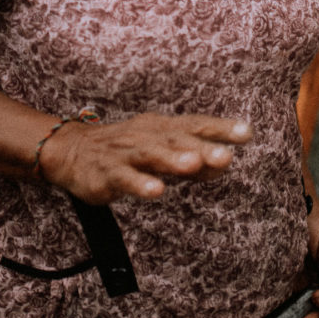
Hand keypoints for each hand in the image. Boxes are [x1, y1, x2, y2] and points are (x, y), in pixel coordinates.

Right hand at [38, 112, 251, 203]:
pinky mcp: (107, 173)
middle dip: (202, 147)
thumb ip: (195, 160)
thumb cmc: (127, 150)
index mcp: (163, 128)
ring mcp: (126, 153)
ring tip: (193, 165)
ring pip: (152, 154)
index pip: (196, 125)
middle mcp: (147, 136)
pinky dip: (140, 184)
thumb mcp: (162, 151)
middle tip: (227, 155)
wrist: (72, 151)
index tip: (246, 133)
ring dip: (173, 159)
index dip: (220, 128)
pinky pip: (125, 178)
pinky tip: (156, 191)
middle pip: (178, 139)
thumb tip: (227, 164)